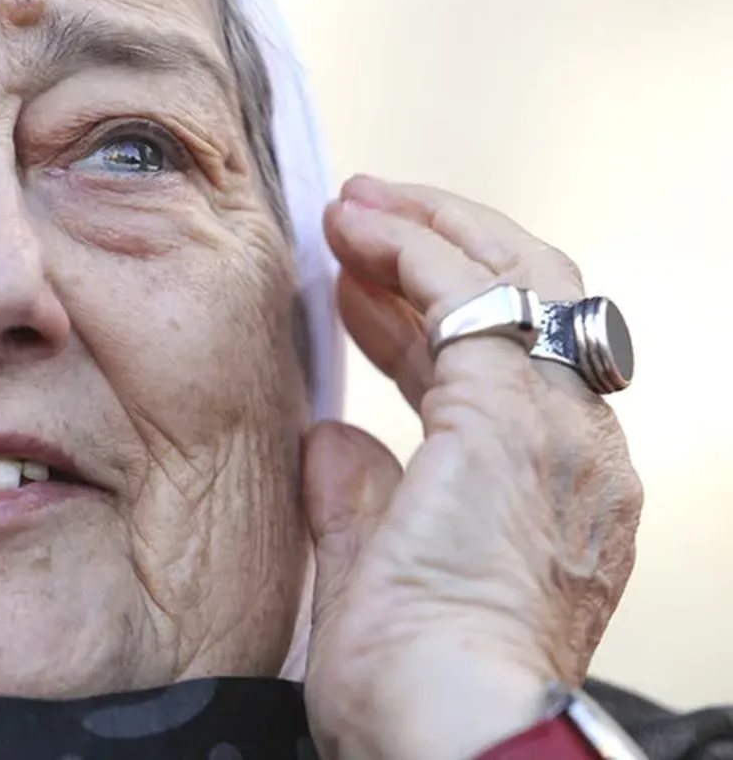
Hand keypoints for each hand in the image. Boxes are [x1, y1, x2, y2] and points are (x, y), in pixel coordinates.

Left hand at [301, 177, 642, 759]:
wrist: (444, 728)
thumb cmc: (410, 686)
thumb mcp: (377, 574)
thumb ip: (360, 501)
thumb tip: (332, 441)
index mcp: (548, 495)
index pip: (498, 371)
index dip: (423, 323)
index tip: (358, 295)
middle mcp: (577, 450)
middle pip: (531, 305)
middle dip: (441, 250)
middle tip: (363, 217)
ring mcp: (556, 427)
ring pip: (517, 278)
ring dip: (427, 230)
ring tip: (354, 202)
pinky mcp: (510, 410)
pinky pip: (468, 292)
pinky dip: (413, 247)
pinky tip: (357, 227)